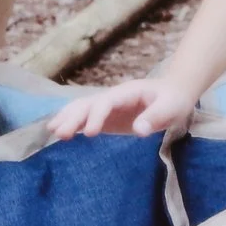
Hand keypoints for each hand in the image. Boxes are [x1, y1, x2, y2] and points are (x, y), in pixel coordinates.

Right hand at [44, 75, 196, 139]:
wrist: (174, 94)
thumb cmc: (174, 100)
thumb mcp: (171, 108)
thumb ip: (156, 117)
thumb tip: (138, 131)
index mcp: (127, 92)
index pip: (107, 102)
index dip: (97, 116)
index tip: (90, 133)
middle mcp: (113, 97)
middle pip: (88, 103)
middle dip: (73, 117)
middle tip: (60, 133)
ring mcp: (108, 106)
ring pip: (82, 108)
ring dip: (67, 117)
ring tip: (52, 131)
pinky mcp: (106, 117)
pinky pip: (85, 117)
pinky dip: (71, 122)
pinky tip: (57, 131)